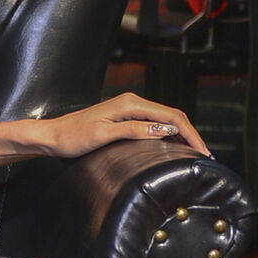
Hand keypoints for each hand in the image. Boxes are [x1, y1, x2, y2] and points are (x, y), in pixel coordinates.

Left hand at [38, 94, 209, 158]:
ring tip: (195, 152)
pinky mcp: (125, 116)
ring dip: (182, 134)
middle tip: (204, 155)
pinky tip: (175, 145)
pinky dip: (169, 133)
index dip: (190, 134)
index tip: (201, 152)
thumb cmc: (73, 137)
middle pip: (172, 115)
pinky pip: (154, 122)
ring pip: (165, 118)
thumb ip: (134, 130)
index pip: (171, 117)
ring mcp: (129, 108)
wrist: (52, 136)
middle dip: (191, 134)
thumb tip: (164, 130)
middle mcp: (133, 102)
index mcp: (130, 104)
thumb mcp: (103, 135)